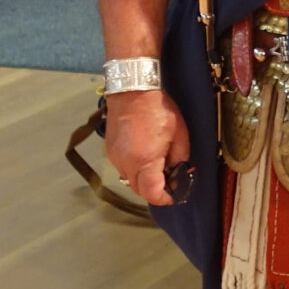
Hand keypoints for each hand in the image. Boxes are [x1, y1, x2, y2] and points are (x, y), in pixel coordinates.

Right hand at [104, 89, 189, 205]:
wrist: (131, 91)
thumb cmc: (158, 109)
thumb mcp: (180, 133)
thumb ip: (180, 157)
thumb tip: (176, 172)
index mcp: (144, 161)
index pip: (152, 194)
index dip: (164, 198)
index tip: (173, 195)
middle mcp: (126, 164)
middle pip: (139, 190)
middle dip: (154, 190)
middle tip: (168, 179)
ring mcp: (114, 157)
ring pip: (129, 179)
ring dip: (143, 179)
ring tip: (156, 164)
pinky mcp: (109, 150)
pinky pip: (122, 167)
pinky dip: (134, 168)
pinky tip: (143, 154)